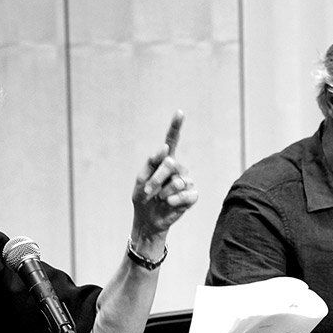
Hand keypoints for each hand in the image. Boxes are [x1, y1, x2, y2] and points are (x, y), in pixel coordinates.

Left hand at [132, 111, 197, 237]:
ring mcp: (186, 181)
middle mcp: (178, 168)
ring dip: (163, 193)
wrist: (148, 220)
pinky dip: (175, 200)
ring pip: (177, 182)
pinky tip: (169, 204)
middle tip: (149, 191)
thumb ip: (151, 162)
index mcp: (164, 161)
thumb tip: (164, 147)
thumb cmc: (143, 198)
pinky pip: (187, 194)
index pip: (172, 141)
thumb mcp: (140, 179)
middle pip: (170, 164)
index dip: (176, 126)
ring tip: (159, 199)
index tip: (180, 113)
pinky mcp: (192, 195)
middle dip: (156, 179)